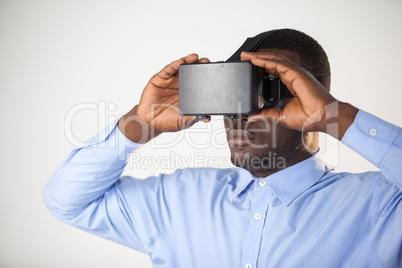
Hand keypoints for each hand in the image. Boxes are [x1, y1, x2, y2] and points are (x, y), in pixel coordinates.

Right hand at [119, 54, 209, 142]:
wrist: (149, 122)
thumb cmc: (167, 121)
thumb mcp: (183, 122)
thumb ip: (194, 119)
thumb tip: (207, 118)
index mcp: (190, 93)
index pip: (200, 81)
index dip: (208, 75)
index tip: (217, 71)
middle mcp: (182, 84)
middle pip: (192, 71)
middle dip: (200, 64)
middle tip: (206, 61)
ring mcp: (171, 80)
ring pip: (181, 67)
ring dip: (188, 61)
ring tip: (195, 57)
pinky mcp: (160, 78)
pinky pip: (168, 70)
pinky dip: (174, 65)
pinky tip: (180, 62)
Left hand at [241, 52, 357, 139]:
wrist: (323, 118)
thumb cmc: (309, 118)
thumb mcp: (281, 116)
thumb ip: (267, 114)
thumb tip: (252, 116)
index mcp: (292, 83)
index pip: (274, 70)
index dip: (261, 66)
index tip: (249, 65)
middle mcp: (294, 75)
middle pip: (272, 61)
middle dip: (257, 58)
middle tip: (243, 56)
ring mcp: (296, 73)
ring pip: (274, 59)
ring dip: (259, 56)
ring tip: (245, 55)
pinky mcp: (296, 73)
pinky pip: (277, 63)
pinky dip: (265, 60)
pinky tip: (254, 60)